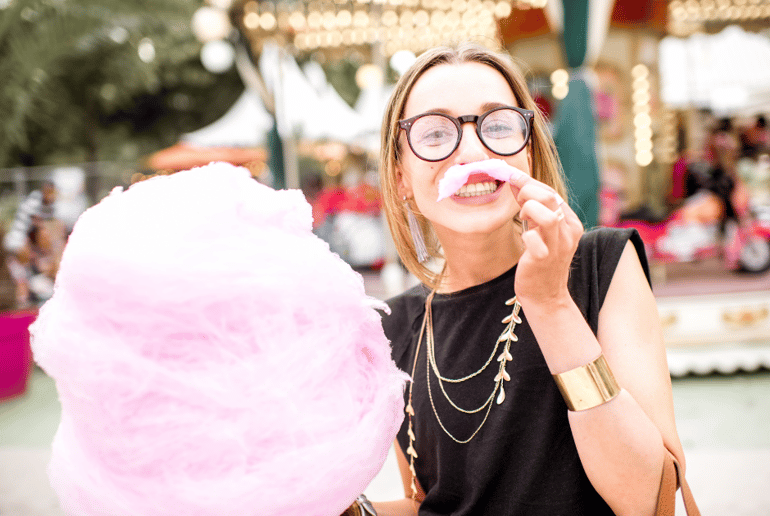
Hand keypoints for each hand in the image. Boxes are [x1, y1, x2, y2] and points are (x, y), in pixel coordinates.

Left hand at [509, 174, 582, 307]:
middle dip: (527, 192)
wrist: (546, 296)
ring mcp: (558, 246)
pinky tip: (525, 239)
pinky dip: (526, 235)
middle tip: (516, 199)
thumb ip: (533, 209)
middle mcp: (568, 232)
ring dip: (528, 210)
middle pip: (550, 197)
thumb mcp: (541, 231)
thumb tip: (516, 184)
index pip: (552, 192)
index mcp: (570, 222)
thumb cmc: (540, 261)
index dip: (529, 182)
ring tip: (523, 218)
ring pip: (546, 215)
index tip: (511, 176)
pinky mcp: (543, 259)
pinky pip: (533, 239)